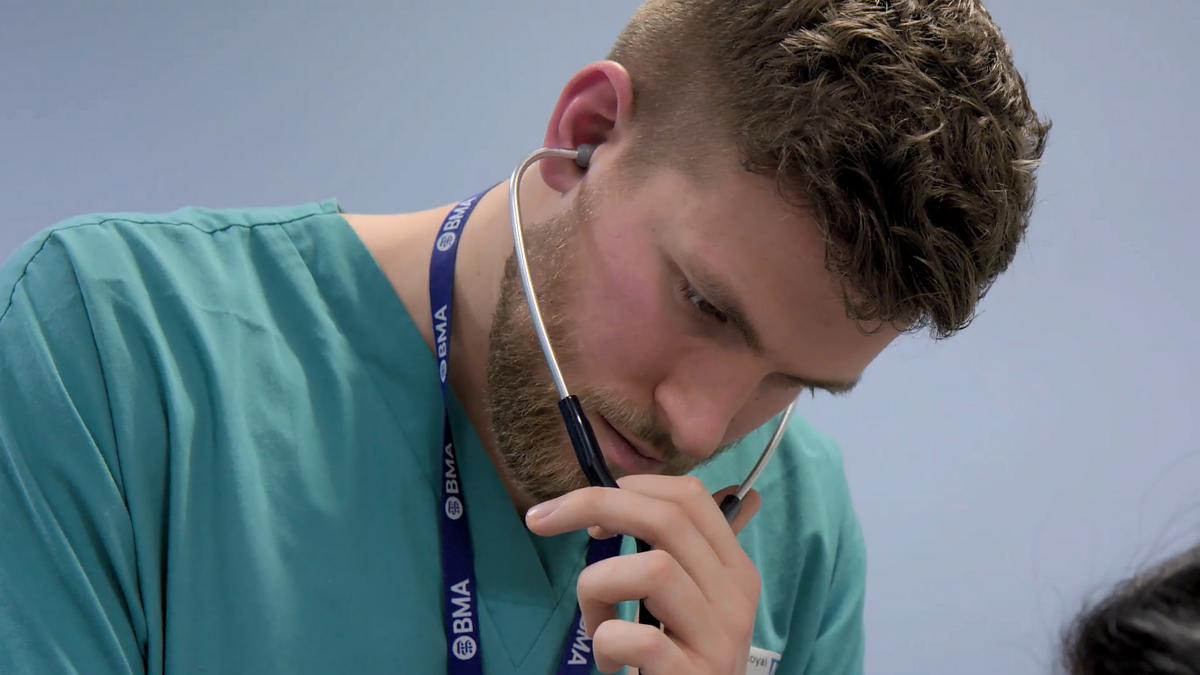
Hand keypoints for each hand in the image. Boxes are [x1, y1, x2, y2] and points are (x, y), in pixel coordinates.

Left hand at [525, 475, 762, 674]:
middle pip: (667, 519)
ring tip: (595, 624)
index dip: (633, 486)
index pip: (691, 496)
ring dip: (597, 587)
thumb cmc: (684, 660)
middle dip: (594, 505)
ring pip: (654, 571)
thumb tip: (631, 490)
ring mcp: (718, 639)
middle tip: (540, 520)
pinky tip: (608, 661)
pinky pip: (638, 638)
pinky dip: (606, 641)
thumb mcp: (691, 602)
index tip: (589, 510)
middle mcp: (735, 597)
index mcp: (734, 568)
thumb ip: (672, 552)